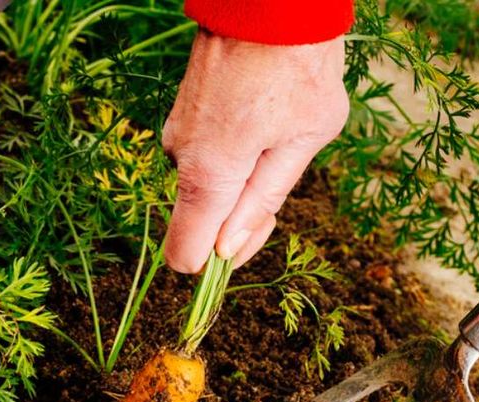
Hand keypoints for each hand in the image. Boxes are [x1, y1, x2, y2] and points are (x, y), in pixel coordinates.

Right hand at [161, 31, 348, 273]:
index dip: (220, 260)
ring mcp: (175, 135)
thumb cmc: (298, 63)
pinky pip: (203, 157)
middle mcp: (180, 159)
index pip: (186, 257)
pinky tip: (260, 118)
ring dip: (240, 178)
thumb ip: (264, 201)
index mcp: (208, 175)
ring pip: (205, 187)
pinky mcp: (180, 117)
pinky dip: (231, 152)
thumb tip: (228, 250)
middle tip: (282, 169)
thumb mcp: (303, 139)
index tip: (252, 236)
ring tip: (276, 130)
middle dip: (239, 214)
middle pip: (199, 222)